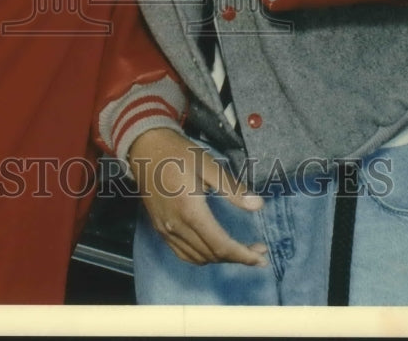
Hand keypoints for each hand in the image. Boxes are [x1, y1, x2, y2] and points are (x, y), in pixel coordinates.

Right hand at [127, 127, 267, 265]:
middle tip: (258, 250)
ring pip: (197, 258)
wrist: (145, 148)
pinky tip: (213, 249)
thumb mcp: (207, 164)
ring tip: (239, 251)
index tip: (262, 257)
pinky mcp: (160, 228)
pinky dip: (202, 257)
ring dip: (221, 259)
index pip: (221, 246)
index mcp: (190, 210)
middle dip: (238, 258)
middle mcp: (176, 226)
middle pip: (211, 255)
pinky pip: (183, 253)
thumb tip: (258, 205)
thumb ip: (232, 188)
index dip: (244, 255)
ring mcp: (165, 230)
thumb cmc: (177, 152)